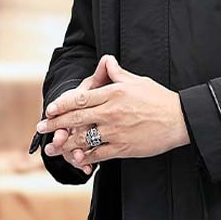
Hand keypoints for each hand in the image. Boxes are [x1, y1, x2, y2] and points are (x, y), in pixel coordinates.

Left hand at [36, 54, 189, 167]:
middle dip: (55, 123)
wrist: (180, 120)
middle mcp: (112, 112)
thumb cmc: (159, 99)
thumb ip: (117, 73)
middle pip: (76, 118)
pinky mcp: (123, 147)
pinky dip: (84, 156)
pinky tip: (75, 158)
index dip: (61, 105)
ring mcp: (116, 131)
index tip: (50, 110)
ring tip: (52, 146)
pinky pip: (98, 153)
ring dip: (65, 143)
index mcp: (114, 93)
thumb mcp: (138, 81)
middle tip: (41, 128)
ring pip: (83, 138)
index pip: (81, 98)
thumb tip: (107, 61)